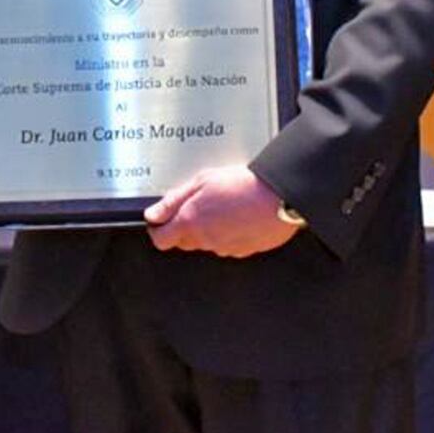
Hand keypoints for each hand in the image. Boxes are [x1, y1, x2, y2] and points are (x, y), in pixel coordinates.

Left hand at [144, 165, 298, 257]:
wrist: (279, 197)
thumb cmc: (243, 185)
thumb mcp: (201, 181)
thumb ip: (173, 200)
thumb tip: (154, 214)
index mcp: (191, 223)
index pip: (161, 239)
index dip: (158, 229)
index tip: (160, 220)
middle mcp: (205, 240)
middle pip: (183, 241)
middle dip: (183, 227)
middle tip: (196, 205)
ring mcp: (225, 248)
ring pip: (206, 243)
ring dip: (208, 229)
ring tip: (223, 206)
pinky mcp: (243, 251)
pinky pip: (226, 245)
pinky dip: (227, 233)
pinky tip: (237, 216)